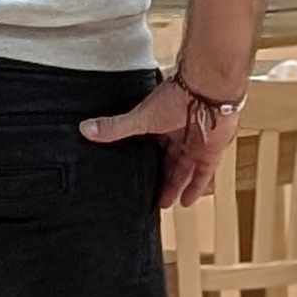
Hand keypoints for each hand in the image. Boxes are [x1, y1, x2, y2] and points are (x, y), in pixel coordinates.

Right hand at [83, 71, 237, 209]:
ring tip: (163, 204)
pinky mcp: (210, 152)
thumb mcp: (140, 118)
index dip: (142, 159)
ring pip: (183, 169)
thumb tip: (85, 128)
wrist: (207, 93)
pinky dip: (195, 188)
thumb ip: (116, 127)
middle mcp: (178, 133)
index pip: (148, 145)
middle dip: (158, 177)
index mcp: (159, 122)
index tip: (131, 173)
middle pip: (167, 160)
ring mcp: (195, 143)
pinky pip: (202, 174)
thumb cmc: (176, 97)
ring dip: (174, 186)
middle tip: (148, 195)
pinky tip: (186, 203)